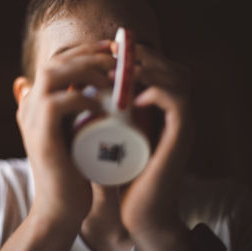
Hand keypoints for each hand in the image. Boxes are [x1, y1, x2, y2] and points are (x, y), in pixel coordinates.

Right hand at [16, 41, 115, 224]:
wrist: (61, 207)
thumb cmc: (74, 171)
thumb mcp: (76, 134)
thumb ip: (79, 114)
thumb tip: (92, 93)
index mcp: (37, 102)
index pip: (56, 62)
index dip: (83, 51)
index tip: (111, 51)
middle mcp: (30, 105)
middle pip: (55, 62)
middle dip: (88, 54)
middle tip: (116, 60)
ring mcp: (31, 119)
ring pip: (53, 74)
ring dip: (85, 70)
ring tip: (111, 80)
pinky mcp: (40, 135)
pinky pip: (57, 103)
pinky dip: (81, 99)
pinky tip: (102, 106)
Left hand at [119, 44, 192, 250]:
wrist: (138, 208)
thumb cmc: (121, 171)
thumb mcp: (110, 134)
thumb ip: (103, 113)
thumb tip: (76, 88)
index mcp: (161, 109)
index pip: (159, 67)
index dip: (136, 53)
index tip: (106, 49)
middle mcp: (175, 112)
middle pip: (171, 66)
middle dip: (141, 55)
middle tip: (112, 53)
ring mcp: (180, 123)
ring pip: (177, 78)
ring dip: (147, 69)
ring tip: (117, 72)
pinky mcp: (181, 137)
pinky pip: (178, 102)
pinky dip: (156, 93)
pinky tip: (133, 98)